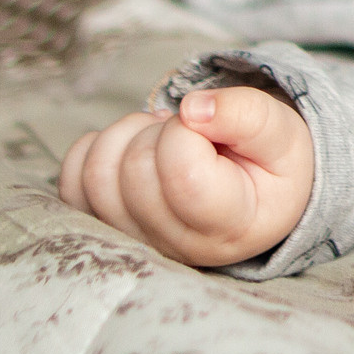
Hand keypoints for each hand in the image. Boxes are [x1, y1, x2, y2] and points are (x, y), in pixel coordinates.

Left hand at [59, 85, 312, 266]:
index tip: (213, 130)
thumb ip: (247, 115)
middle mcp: (177, 244)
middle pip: (134, 171)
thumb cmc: (270, 163)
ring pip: (96, 173)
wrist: (255, 195)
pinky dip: (96, 147)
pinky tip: (135, 149)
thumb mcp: (282, 132)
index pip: (182, 174)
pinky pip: (71, 180)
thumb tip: (192, 109)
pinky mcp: (105, 227)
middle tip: (192, 134)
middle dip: (160, 130)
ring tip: (165, 140)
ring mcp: (135, 239)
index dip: (189, 130)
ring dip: (128, 134)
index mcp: (230, 225)